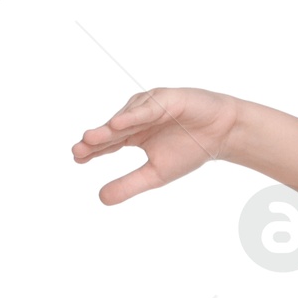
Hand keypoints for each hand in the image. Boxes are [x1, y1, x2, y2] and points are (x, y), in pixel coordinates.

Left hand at [72, 88, 242, 204]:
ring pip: (126, 117)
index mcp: (134, 134)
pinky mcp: (165, 98)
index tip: (77, 159)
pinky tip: (118, 124)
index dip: (93, 150)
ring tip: (91, 138)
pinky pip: (147, 108)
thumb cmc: (189, 150)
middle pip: (112, 130)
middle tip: (78, 150)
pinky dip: (133, 115)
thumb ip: (129, 184)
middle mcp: (137, 117)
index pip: (108, 143)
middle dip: (95, 140)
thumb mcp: (155, 174)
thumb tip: (100, 199)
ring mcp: (149, 105)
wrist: (220, 133)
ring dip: (109, 128)